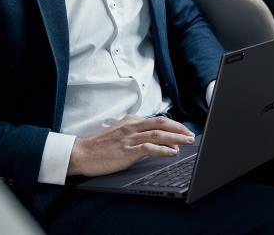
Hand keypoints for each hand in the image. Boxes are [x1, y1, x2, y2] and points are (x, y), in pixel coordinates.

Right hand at [68, 115, 195, 176]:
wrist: (83, 153)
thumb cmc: (100, 146)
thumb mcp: (119, 133)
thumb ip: (136, 133)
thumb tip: (155, 139)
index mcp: (130, 122)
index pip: (157, 120)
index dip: (173, 125)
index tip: (183, 130)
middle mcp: (132, 127)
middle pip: (161, 123)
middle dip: (179, 128)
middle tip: (190, 134)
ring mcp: (129, 138)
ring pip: (158, 134)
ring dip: (176, 138)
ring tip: (187, 142)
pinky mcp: (127, 151)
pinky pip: (149, 148)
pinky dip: (163, 149)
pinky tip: (172, 152)